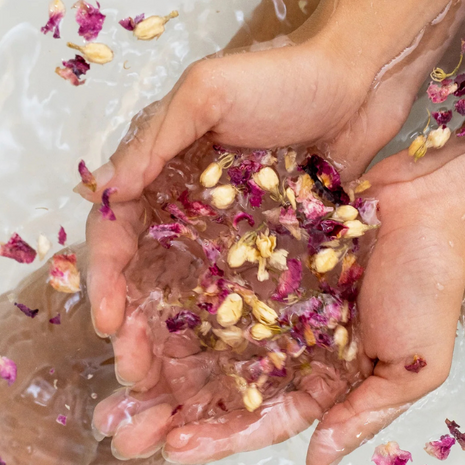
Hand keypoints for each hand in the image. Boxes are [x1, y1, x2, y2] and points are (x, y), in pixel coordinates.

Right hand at [84, 18, 462, 385]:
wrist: (358, 82)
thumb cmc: (282, 78)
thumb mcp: (208, 92)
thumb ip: (156, 138)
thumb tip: (105, 189)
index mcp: (159, 171)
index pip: (116, 232)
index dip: (105, 278)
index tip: (108, 322)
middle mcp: (183, 208)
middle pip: (142, 276)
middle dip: (131, 326)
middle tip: (132, 373)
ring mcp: (223, 232)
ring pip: (181, 296)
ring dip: (165, 341)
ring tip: (161, 386)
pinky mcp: (264, 248)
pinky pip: (231, 296)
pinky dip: (214, 332)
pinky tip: (213, 369)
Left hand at [100, 80, 464, 464]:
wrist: (437, 203)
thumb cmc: (431, 288)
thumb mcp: (412, 369)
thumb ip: (363, 417)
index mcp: (324, 376)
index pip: (263, 419)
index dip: (218, 439)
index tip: (172, 451)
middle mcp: (289, 341)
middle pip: (222, 387)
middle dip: (170, 413)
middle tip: (118, 432)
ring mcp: (272, 297)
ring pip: (205, 339)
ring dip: (162, 364)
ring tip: (114, 384)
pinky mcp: (260, 253)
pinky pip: (210, 281)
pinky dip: (177, 301)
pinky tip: (138, 315)